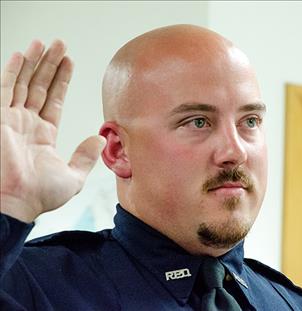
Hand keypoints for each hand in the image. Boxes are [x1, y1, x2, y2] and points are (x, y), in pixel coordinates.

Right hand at [0, 40, 104, 222]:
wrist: (17, 203)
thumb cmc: (40, 195)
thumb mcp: (73, 177)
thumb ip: (85, 157)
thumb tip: (100, 139)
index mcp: (43, 135)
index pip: (53, 99)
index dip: (61, 80)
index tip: (69, 62)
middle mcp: (26, 124)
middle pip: (40, 86)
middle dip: (50, 65)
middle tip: (60, 44)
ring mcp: (11, 119)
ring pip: (24, 82)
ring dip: (34, 62)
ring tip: (45, 43)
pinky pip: (6, 89)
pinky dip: (13, 71)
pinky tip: (22, 55)